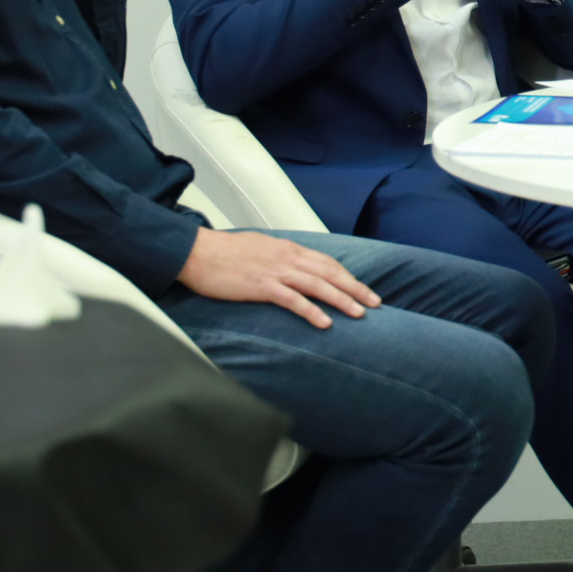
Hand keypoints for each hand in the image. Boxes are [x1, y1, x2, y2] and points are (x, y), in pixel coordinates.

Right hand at [177, 229, 379, 328]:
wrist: (197, 252)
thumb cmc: (225, 253)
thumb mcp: (261, 249)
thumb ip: (281, 258)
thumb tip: (297, 269)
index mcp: (288, 249)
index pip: (327, 263)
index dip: (348, 277)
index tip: (364, 289)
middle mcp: (287, 258)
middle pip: (330, 273)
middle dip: (356, 288)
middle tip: (376, 303)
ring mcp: (275, 272)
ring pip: (318, 286)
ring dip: (342, 300)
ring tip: (360, 314)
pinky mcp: (261, 286)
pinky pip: (292, 300)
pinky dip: (312, 311)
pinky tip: (325, 323)